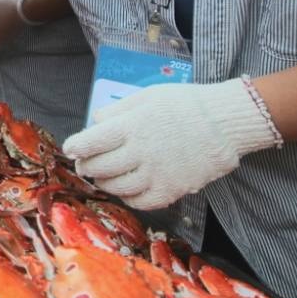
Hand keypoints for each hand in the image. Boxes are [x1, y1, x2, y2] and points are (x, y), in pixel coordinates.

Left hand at [62, 79, 281, 210]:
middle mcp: (140, 152)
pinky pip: (140, 201)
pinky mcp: (171, 190)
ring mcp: (156, 174)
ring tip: (104, 177)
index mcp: (132, 126)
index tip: (71, 149)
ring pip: (116, 187)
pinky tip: (127, 189)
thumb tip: (96, 120)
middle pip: (100, 167)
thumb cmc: (186, 104)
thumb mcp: (148, 95)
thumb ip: (119, 109)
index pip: (91, 142)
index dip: (76, 147)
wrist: (226, 122)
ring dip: (105, 183)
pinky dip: (127, 197)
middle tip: (85, 165)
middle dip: (87, 166)